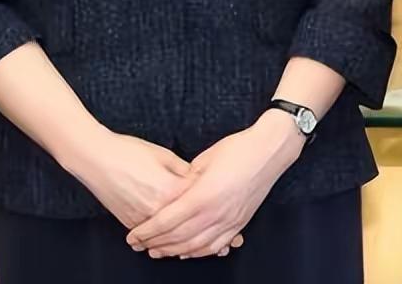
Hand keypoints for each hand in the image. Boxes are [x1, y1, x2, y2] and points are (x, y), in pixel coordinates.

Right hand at [65, 130, 192, 231]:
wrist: (97, 159)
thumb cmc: (129, 152)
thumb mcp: (165, 155)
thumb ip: (184, 170)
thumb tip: (197, 178)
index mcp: (169, 190)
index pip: (197, 197)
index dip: (204, 189)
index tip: (209, 185)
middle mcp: (157, 210)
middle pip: (184, 216)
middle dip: (192, 208)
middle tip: (199, 200)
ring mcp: (142, 220)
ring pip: (167, 229)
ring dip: (176, 223)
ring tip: (183, 212)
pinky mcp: (129, 224)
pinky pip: (150, 232)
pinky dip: (158, 229)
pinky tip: (164, 221)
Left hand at [126, 113, 305, 259]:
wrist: (269, 150)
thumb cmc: (238, 148)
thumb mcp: (205, 159)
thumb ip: (186, 180)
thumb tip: (173, 193)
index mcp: (202, 195)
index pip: (166, 221)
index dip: (146, 231)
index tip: (132, 235)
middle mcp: (215, 213)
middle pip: (177, 238)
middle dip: (155, 244)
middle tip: (139, 246)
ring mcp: (229, 221)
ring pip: (194, 247)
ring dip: (173, 251)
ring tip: (158, 251)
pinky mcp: (239, 223)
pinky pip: (215, 246)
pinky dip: (198, 253)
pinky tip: (187, 252)